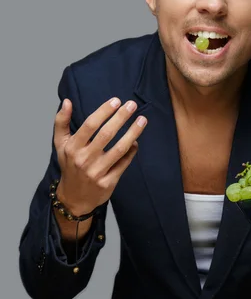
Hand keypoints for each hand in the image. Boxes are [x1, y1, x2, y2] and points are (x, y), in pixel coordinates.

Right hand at [53, 97, 146, 215]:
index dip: (104, 111)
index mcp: (72, 148)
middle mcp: (84, 160)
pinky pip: (124, 163)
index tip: (116, 100)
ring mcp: (97, 172)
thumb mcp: (60, 145)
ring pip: (119, 149)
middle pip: (106, 134)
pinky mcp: (108, 183)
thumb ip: (61, 122)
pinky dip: (132, 151)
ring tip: (142, 120)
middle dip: (121, 117)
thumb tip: (67, 102)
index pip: (90, 125)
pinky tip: (136, 141)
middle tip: (132, 105)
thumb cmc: (70, 166)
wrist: (73, 198)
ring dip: (133, 133)